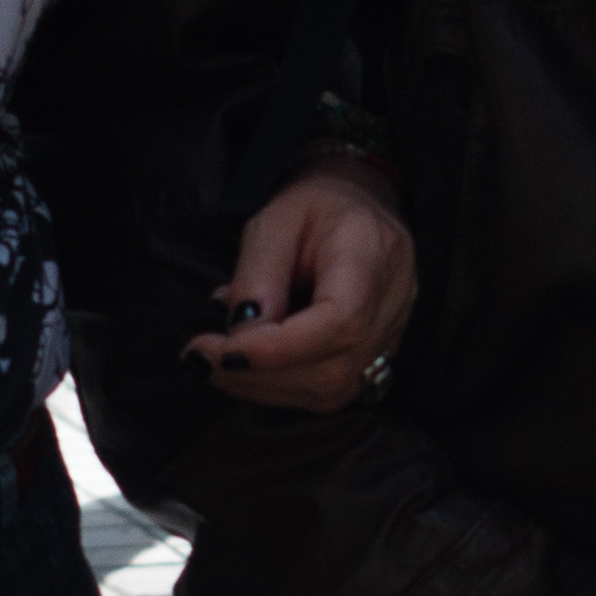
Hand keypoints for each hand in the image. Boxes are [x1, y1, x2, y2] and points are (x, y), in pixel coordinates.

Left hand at [189, 162, 416, 412]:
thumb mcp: (275, 218)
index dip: (278, 349)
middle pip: (333, 368)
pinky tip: (250, 369)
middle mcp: (392, 303)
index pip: (338, 322)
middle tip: (202, 359)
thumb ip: (257, 274)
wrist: (360, 203)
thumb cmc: (318, 203)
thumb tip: (240, 332)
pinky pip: (332, 391)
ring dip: (265, 387)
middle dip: (259, 374)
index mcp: (371, 255)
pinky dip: (282, 389)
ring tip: (219, 364)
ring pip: (332, 390)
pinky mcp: (376, 355)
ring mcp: (391, 335)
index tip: (223, 350)